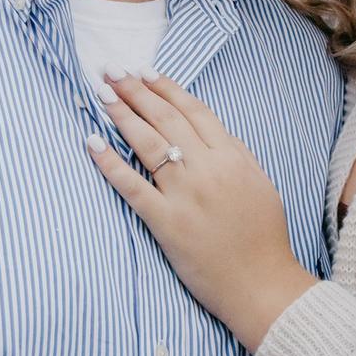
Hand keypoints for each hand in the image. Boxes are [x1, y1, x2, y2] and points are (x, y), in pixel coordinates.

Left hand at [84, 67, 317, 353]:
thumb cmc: (264, 239)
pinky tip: (91, 142)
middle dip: (135, 90)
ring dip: (121, 114)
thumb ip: (235, 157)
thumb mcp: (260, 185)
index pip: (193, 110)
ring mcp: (185, 195)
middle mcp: (208, 169)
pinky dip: (108, 162)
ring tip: (102, 93)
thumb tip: (209, 135)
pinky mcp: (166, 222)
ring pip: (147, 143)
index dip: (166, 87)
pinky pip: (131, 186)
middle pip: (165, 119)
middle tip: (112, 70)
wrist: (262, 285)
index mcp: (233, 157)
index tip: (144, 71)